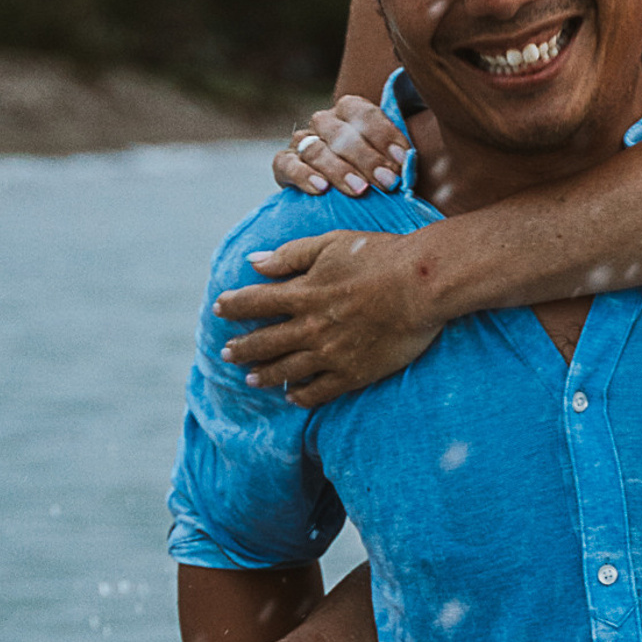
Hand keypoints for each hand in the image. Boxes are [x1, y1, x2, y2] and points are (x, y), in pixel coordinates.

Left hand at [215, 229, 445, 407]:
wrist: (423, 285)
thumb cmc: (380, 256)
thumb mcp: (331, 244)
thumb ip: (290, 255)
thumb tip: (254, 262)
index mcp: (303, 294)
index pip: (253, 303)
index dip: (232, 306)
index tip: (219, 309)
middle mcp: (311, 328)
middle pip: (263, 343)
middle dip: (241, 348)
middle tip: (226, 353)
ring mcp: (331, 354)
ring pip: (285, 371)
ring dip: (264, 375)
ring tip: (251, 379)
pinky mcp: (353, 373)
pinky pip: (318, 392)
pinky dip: (301, 396)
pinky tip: (292, 397)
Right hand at [273, 94, 408, 198]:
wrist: (337, 193)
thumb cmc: (372, 172)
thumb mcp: (389, 159)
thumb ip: (398, 156)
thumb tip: (412, 162)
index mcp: (350, 110)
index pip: (364, 113)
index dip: (384, 134)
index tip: (402, 159)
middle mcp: (324, 122)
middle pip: (340, 133)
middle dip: (367, 158)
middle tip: (387, 181)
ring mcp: (302, 142)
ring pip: (315, 149)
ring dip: (339, 170)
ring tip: (359, 190)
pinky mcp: (284, 164)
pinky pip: (287, 165)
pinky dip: (303, 175)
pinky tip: (321, 189)